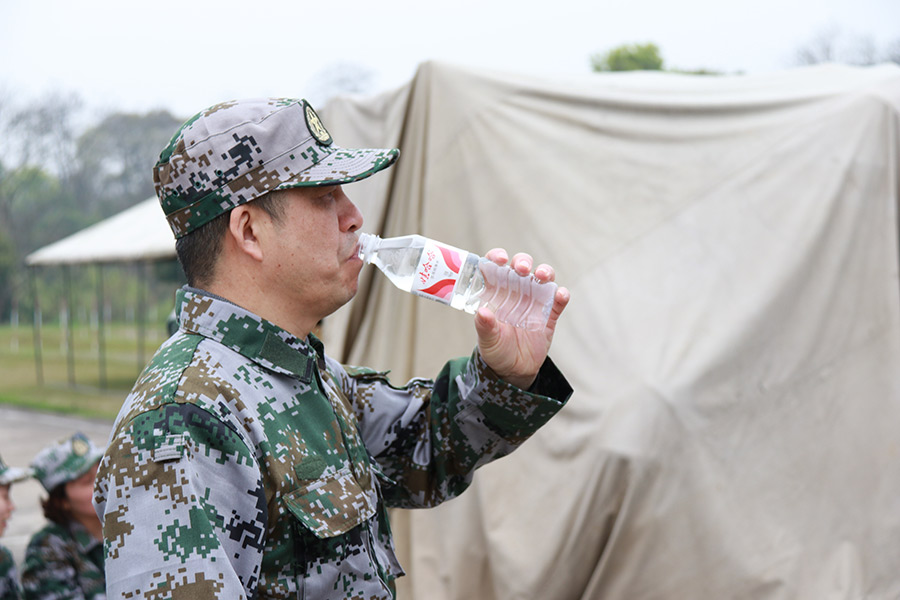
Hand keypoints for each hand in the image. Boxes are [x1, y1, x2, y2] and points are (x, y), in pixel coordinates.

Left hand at [474, 249, 569, 389]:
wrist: (513, 371)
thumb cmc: (495, 350)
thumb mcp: (487, 339)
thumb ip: (484, 326)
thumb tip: (482, 312)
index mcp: (496, 292)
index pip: (496, 267)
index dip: (497, 258)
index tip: (500, 259)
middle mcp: (516, 292)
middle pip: (521, 266)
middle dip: (522, 262)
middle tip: (521, 268)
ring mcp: (534, 302)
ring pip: (542, 278)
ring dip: (545, 272)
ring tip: (542, 276)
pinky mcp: (549, 316)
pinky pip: (557, 302)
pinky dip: (561, 296)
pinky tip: (561, 295)